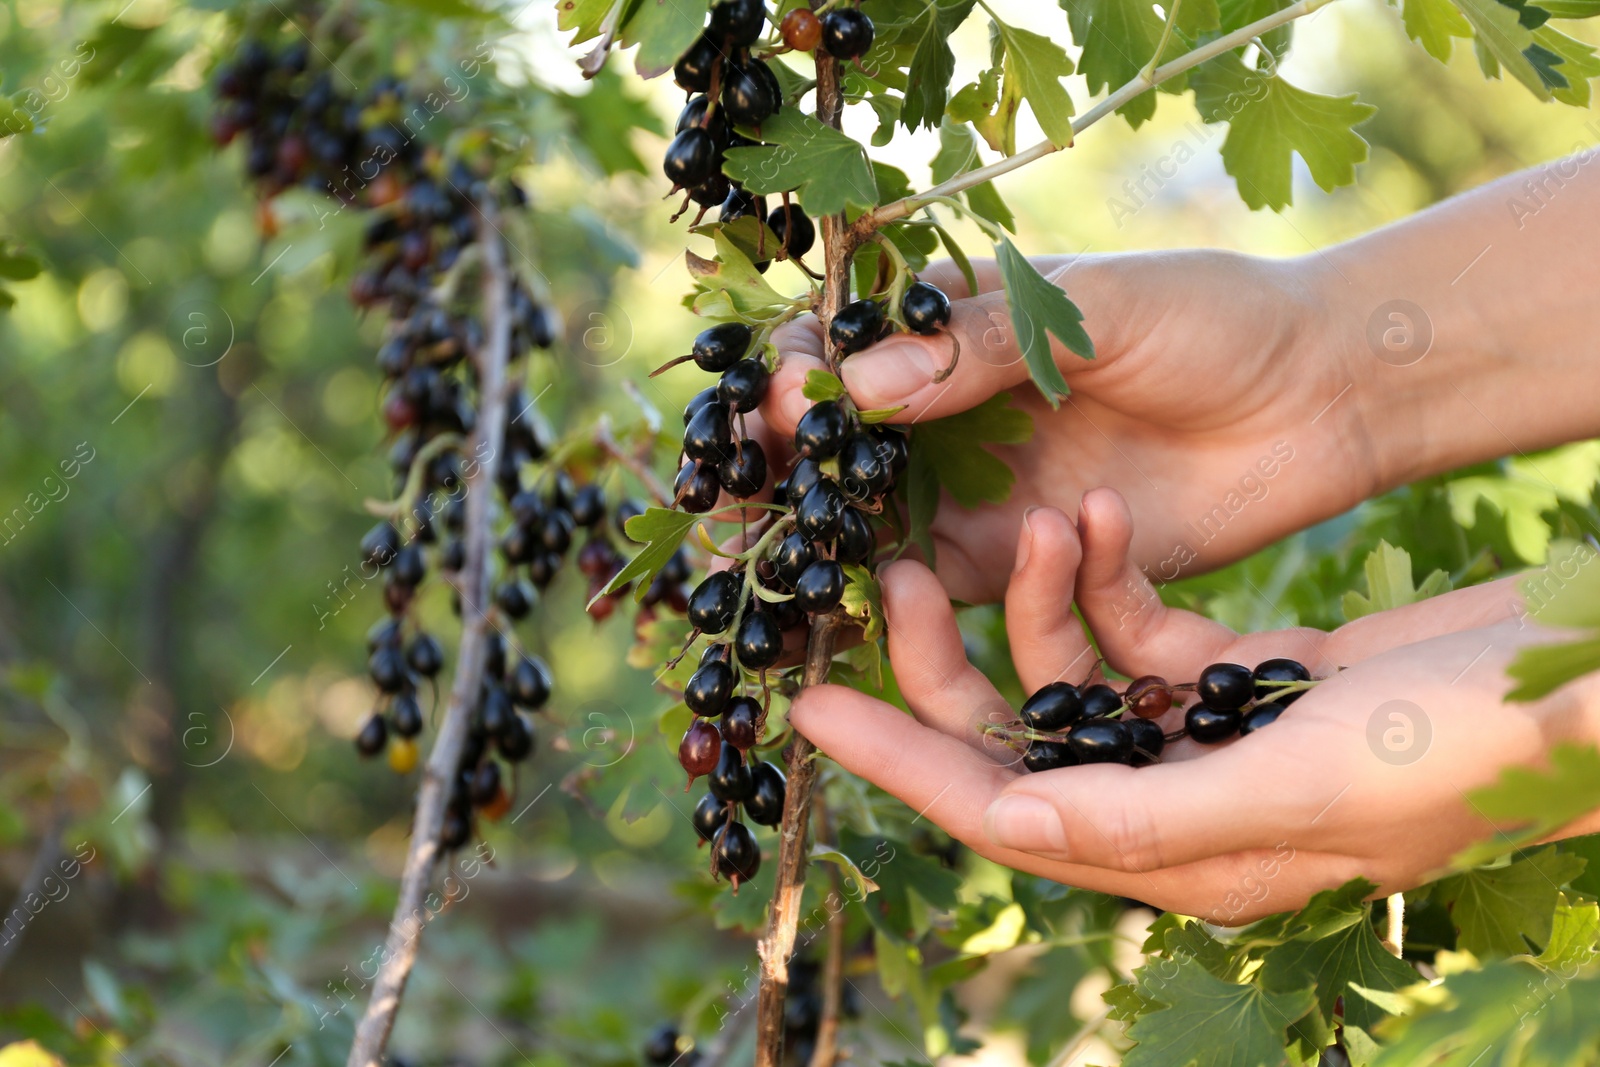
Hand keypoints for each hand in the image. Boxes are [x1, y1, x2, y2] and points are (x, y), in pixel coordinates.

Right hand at [749, 251, 1380, 604]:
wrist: (1324, 401)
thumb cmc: (1216, 322)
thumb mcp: (1099, 309)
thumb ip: (983, 346)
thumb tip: (855, 385)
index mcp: (959, 329)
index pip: (846, 352)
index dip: (798, 379)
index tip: (779, 403)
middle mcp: (955, 417)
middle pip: (840, 453)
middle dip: (785, 479)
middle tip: (739, 506)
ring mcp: (987, 494)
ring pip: (876, 530)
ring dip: (824, 550)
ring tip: (783, 567)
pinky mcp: (1030, 568)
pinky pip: (950, 594)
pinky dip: (905, 603)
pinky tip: (877, 596)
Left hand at [788, 491, 1599, 920]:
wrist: (1586, 670)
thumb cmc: (1475, 742)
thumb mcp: (1309, 782)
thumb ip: (1156, 814)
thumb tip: (1006, 820)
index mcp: (1187, 857)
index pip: (1002, 813)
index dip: (899, 762)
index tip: (807, 704)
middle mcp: (1180, 805)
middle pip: (1015, 740)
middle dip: (945, 663)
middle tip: (887, 575)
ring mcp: (1208, 735)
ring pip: (1072, 673)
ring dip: (1042, 597)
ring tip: (1040, 516)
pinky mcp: (1242, 672)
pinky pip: (1140, 624)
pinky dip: (1111, 574)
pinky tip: (1101, 517)